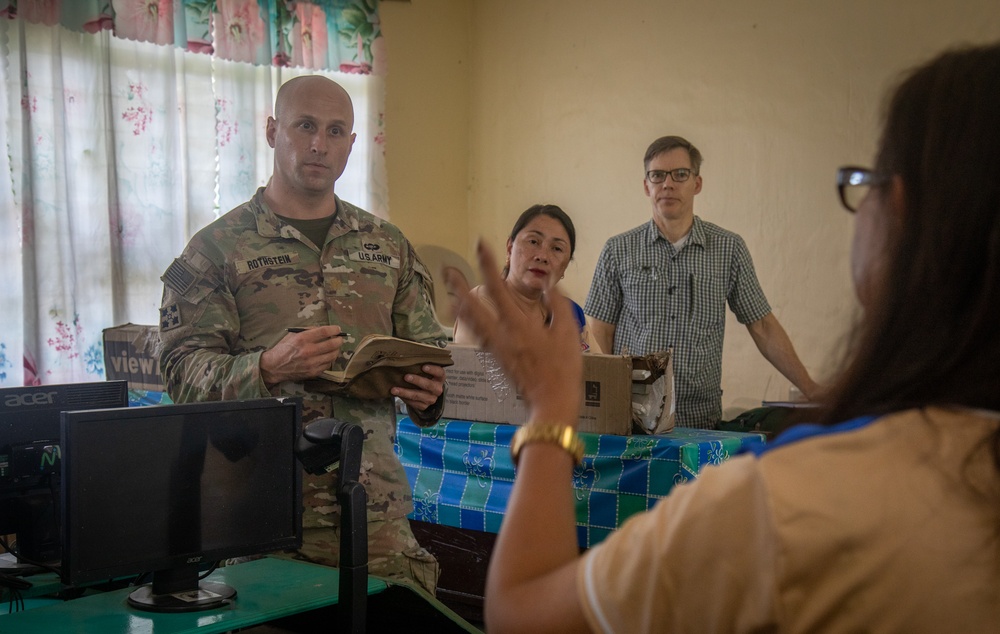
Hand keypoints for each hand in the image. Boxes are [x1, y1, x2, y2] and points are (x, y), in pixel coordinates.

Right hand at [260, 326, 345, 385]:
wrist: (274, 367)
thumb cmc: (283, 348)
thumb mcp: (292, 335)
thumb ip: (307, 331)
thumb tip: (322, 329)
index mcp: (302, 339)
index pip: (324, 332)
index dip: (334, 329)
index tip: (338, 329)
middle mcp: (308, 351)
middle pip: (332, 344)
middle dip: (339, 340)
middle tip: (339, 339)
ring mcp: (311, 363)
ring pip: (332, 355)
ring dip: (336, 350)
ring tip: (335, 347)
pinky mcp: (313, 372)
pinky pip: (328, 365)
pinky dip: (330, 359)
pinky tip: (328, 356)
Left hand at [392, 363, 445, 411]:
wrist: (428, 394)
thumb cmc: (425, 378)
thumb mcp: (426, 372)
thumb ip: (420, 366)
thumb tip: (406, 357)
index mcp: (440, 378)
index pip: (440, 373)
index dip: (433, 370)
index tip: (423, 366)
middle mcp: (437, 389)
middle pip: (428, 385)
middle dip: (416, 381)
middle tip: (406, 377)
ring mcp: (431, 399)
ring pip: (417, 396)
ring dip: (405, 392)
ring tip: (394, 389)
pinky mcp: (424, 406)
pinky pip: (413, 403)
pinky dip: (404, 398)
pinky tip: (397, 394)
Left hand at [445, 241, 583, 424]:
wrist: (552, 403)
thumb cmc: (563, 369)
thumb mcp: (568, 332)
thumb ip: (558, 303)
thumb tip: (550, 283)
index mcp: (519, 326)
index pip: (499, 288)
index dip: (488, 264)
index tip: (480, 244)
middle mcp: (501, 336)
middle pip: (472, 307)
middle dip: (458, 286)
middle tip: (447, 269)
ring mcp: (496, 349)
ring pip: (471, 322)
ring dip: (459, 304)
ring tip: (449, 291)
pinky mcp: (496, 359)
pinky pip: (477, 335)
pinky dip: (467, 323)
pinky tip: (464, 318)